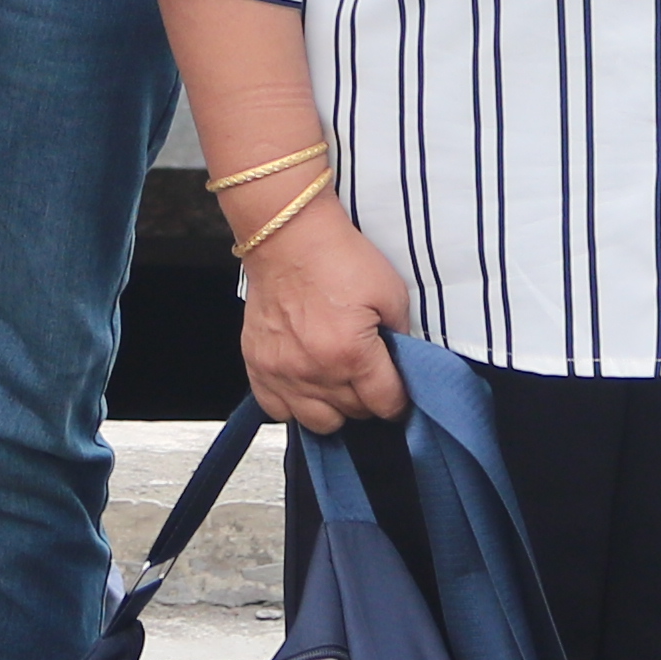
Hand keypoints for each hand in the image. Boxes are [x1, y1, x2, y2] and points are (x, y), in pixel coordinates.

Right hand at [237, 199, 413, 432]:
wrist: (287, 236)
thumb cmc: (337, 257)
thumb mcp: (391, 292)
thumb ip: (402, 334)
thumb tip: (402, 362)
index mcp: (351, 354)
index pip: (386, 405)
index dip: (400, 400)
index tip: (399, 392)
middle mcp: (315, 371)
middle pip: (355, 414)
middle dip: (368, 399)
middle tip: (369, 373)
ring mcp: (282, 372)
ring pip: (319, 423)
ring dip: (335, 408)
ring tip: (338, 381)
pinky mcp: (258, 366)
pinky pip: (278, 411)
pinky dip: (295, 404)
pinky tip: (307, 383)